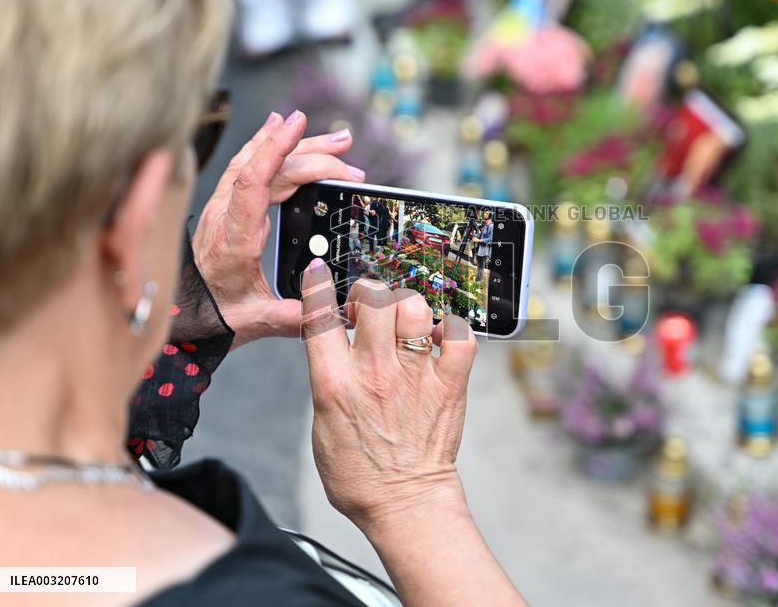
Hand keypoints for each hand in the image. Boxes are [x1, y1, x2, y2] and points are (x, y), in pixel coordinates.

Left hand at [192, 111, 363, 348]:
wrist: (185, 313)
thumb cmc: (216, 314)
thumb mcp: (258, 321)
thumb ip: (296, 316)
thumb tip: (332, 309)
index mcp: (233, 239)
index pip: (253, 181)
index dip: (274, 149)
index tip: (296, 125)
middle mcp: (225, 215)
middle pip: (269, 170)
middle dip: (312, 155)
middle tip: (349, 157)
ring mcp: (223, 207)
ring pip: (260, 162)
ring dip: (297, 146)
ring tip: (336, 140)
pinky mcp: (227, 207)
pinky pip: (248, 166)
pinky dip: (267, 145)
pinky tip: (279, 126)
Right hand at [300, 261, 478, 529]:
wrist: (404, 503)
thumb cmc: (359, 473)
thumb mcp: (322, 422)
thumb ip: (328, 378)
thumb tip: (332, 345)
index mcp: (336, 384)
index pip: (321, 318)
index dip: (316, 288)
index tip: (319, 274)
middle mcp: (376, 374)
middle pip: (373, 300)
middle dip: (367, 292)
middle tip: (368, 307)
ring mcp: (416, 376)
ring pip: (414, 309)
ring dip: (406, 306)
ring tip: (403, 321)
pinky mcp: (448, 385)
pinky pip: (460, 337)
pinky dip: (452, 330)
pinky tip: (439, 339)